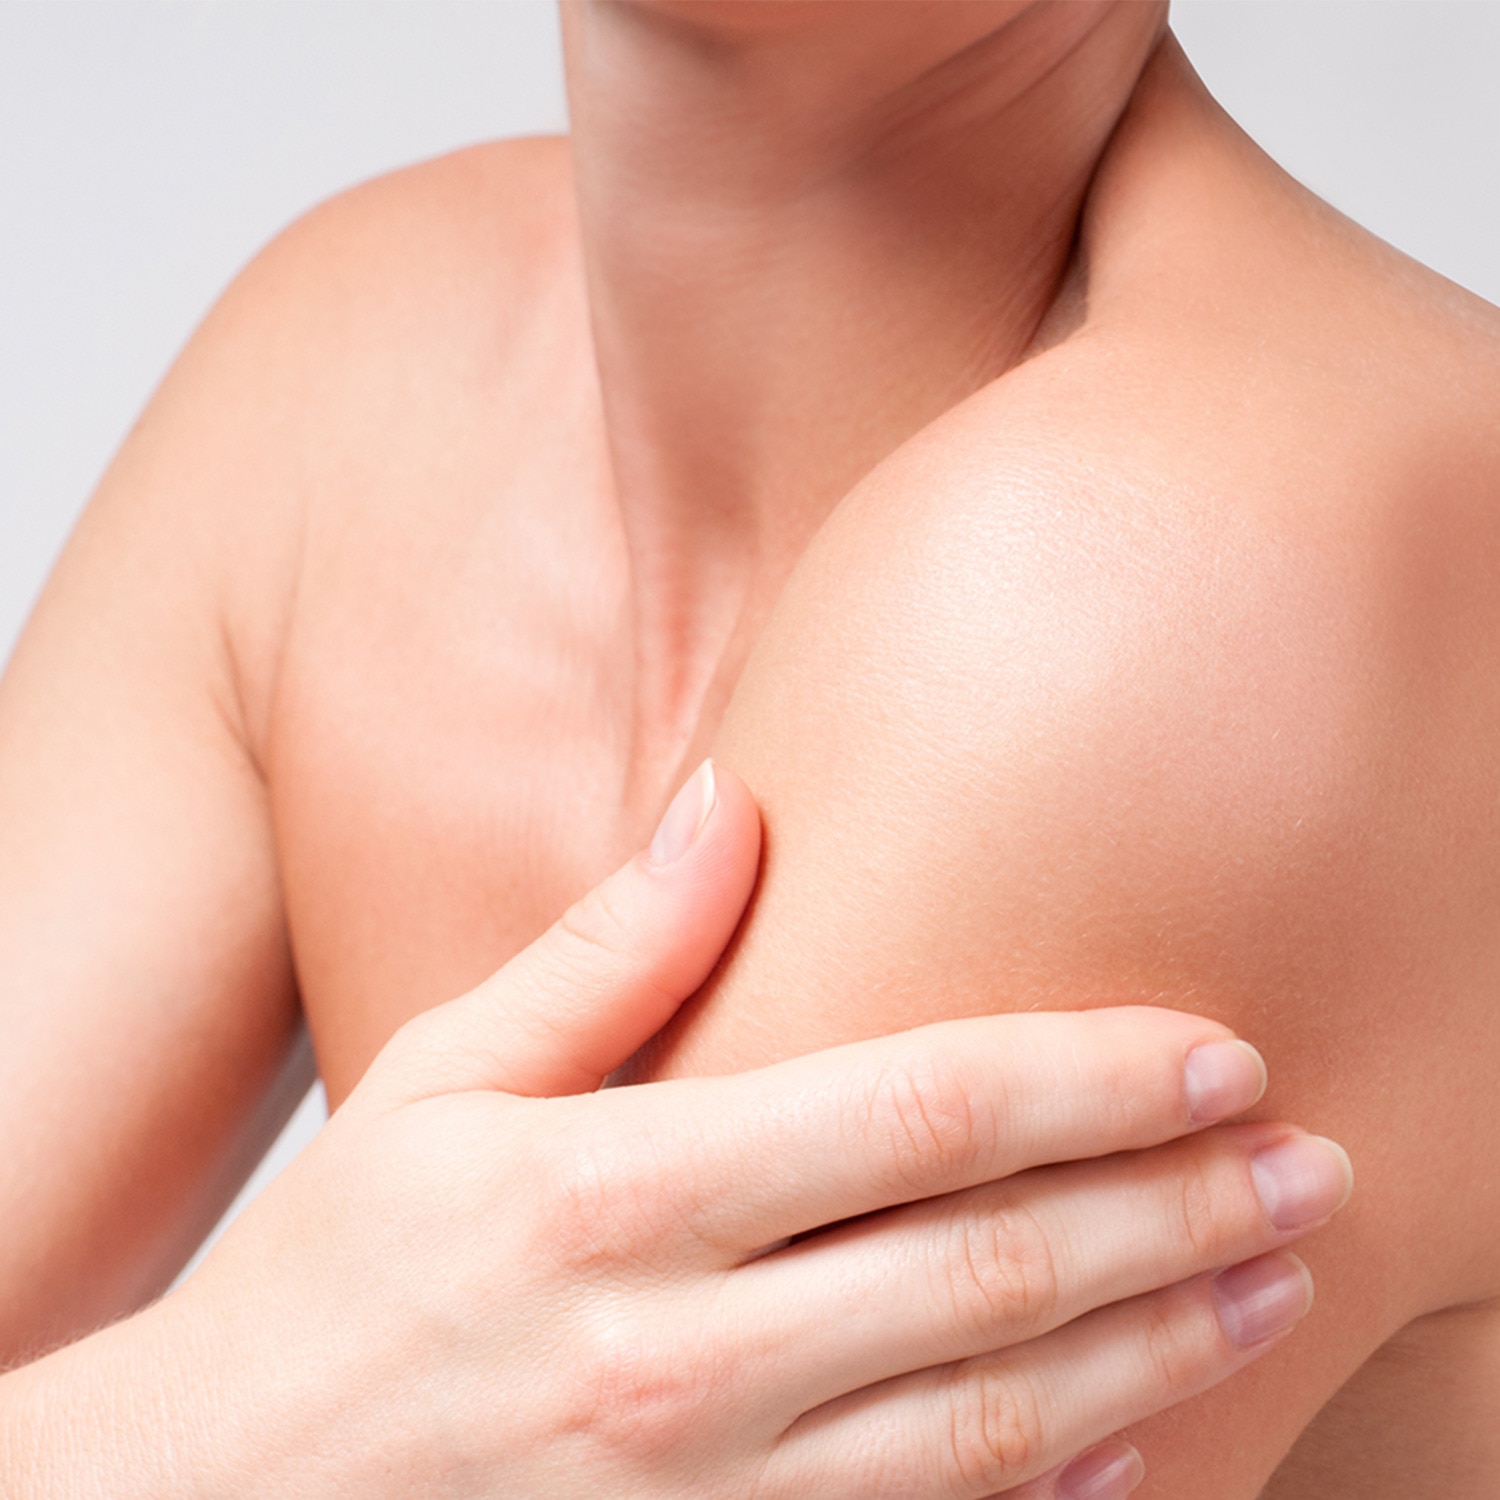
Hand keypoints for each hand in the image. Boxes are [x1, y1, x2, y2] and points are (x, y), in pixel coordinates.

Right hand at [5, 762, 1350, 1499]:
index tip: (1209, 1050)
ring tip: (1271, 1285)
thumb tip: (730, 801)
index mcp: (614, 1194)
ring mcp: (704, 1495)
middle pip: (993, 1269)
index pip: (917, 1113)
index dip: (1086, 1078)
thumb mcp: (443, 1079)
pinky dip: (1055, 1495)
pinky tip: (1145, 1444)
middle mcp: (676, 1352)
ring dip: (1159, 1349)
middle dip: (1173, 1209)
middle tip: (1305, 1164)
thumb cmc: (337, 1278)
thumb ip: (605, 949)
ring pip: (995, 1425)